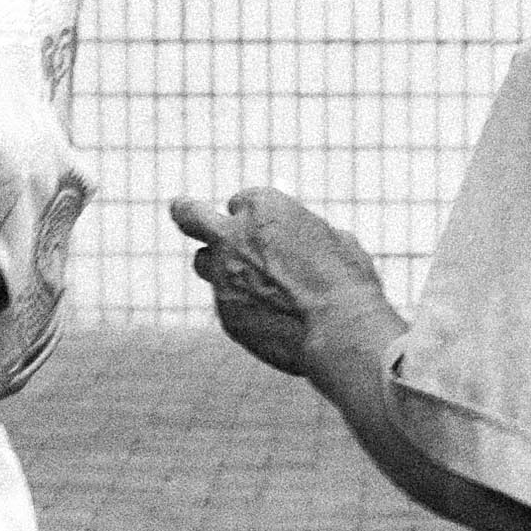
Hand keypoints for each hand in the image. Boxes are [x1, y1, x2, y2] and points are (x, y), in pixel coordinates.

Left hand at [168, 187, 390, 377]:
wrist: (340, 330)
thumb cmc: (347, 281)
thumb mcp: (334, 242)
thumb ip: (304, 235)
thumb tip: (301, 240)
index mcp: (263, 207)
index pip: (242, 201)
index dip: (253, 216)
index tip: (263, 227)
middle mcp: (233, 236)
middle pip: (190, 215)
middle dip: (186, 212)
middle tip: (183, 212)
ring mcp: (222, 276)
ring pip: (203, 263)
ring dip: (218, 267)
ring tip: (248, 282)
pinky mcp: (224, 313)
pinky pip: (226, 303)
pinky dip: (243, 306)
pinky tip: (274, 319)